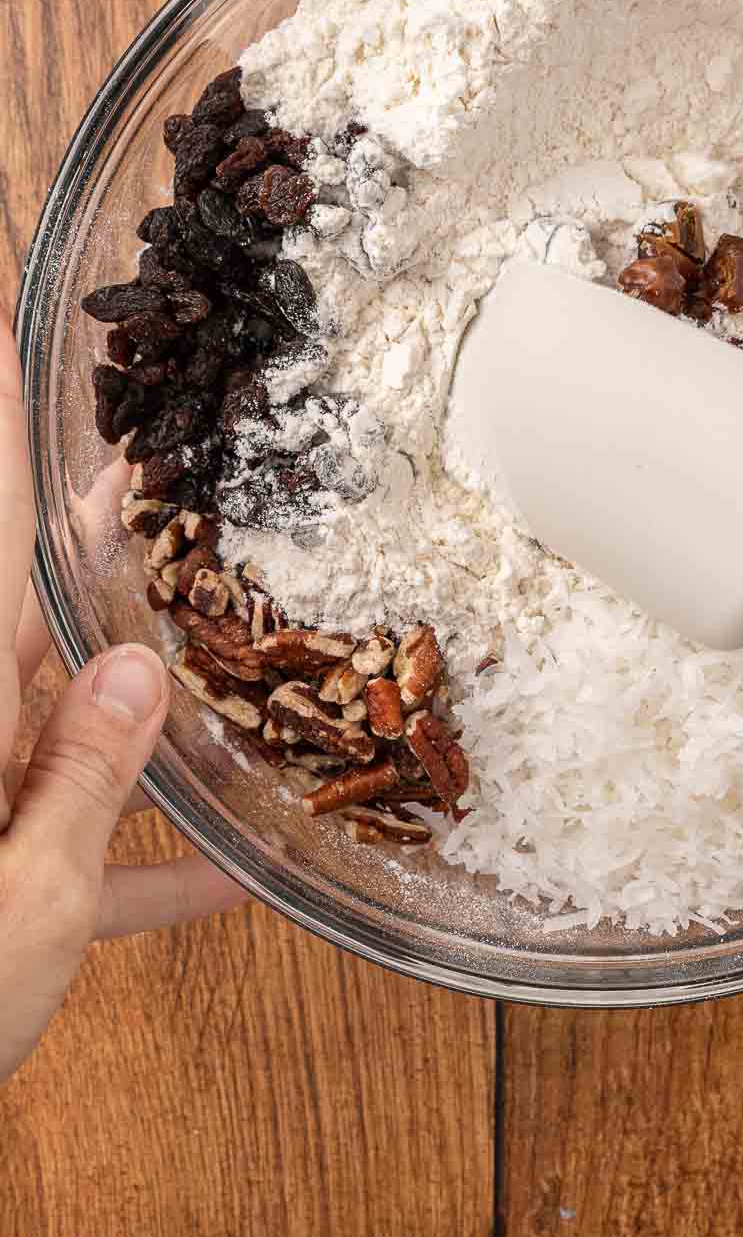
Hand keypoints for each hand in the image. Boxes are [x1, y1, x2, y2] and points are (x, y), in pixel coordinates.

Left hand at [0, 323, 243, 1083]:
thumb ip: (82, 779)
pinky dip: (138, 861)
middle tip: (144, 470)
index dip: (0, 435)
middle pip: (27, 618)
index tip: (4, 339)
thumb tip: (139, 664)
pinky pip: (69, 852)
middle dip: (86, 545)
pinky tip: (227, 882)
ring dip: (140, 701)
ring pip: (65, 729)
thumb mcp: (20, 897)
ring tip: (218, 639)